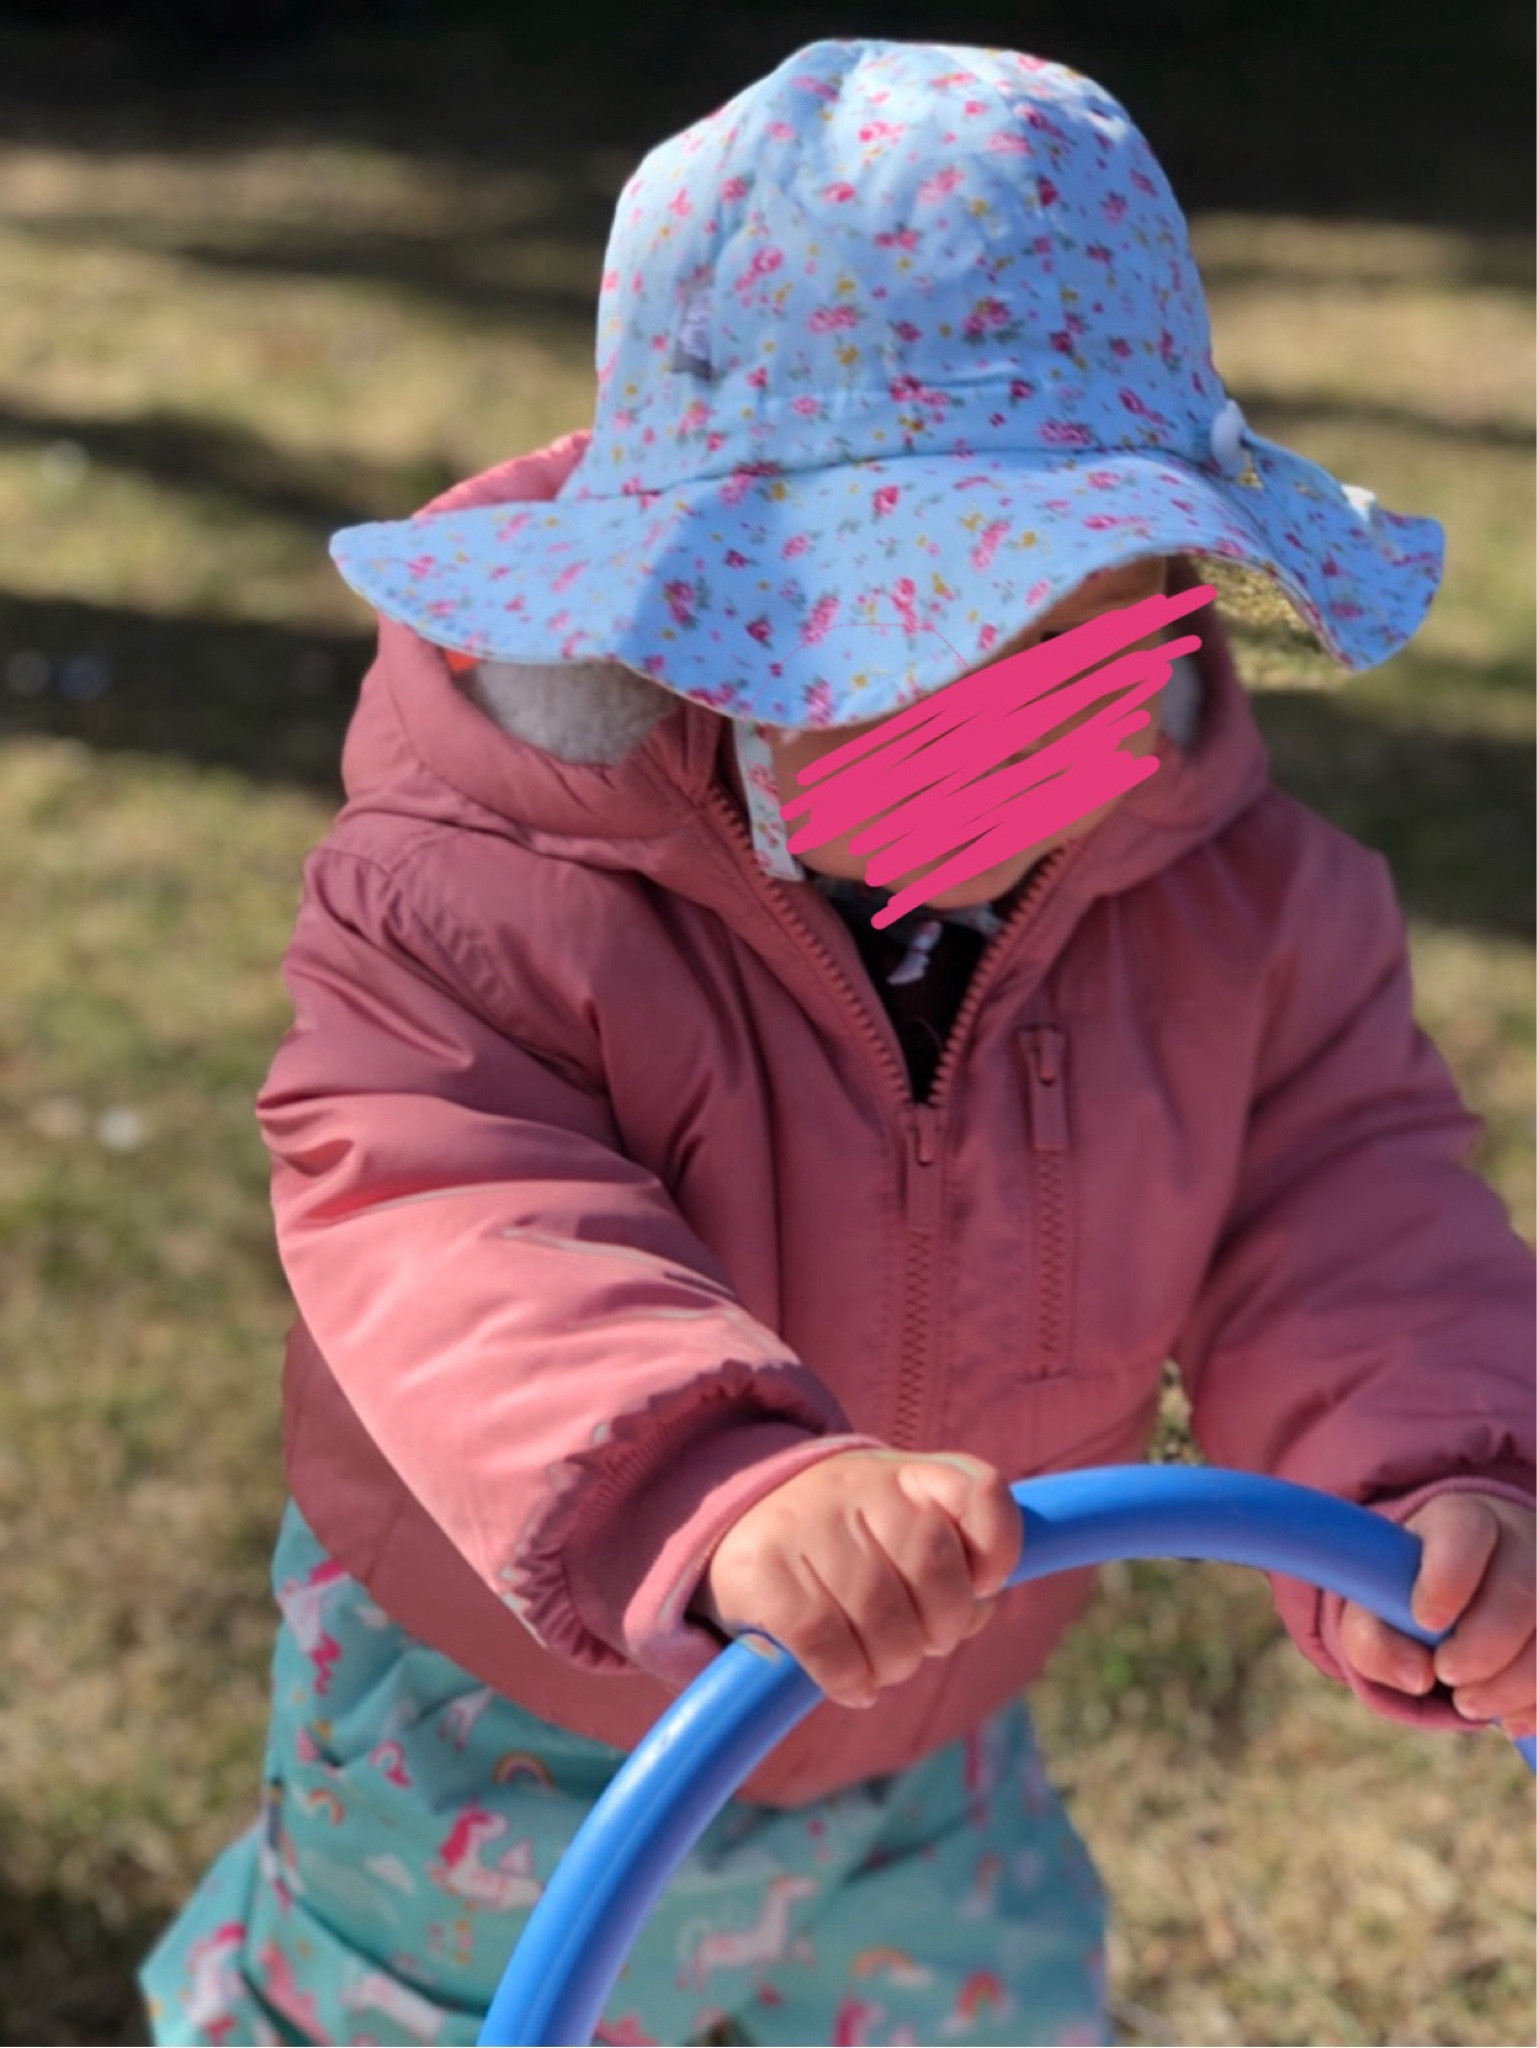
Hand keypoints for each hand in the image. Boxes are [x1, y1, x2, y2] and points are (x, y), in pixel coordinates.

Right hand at [691, 1449, 1020, 1708]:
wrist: (734, 1519)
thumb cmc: (844, 1540)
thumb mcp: (899, 1525)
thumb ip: (952, 1562)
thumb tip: (978, 1611)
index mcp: (906, 1473)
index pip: (980, 1490)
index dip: (999, 1550)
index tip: (982, 1585)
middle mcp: (857, 1485)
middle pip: (935, 1570)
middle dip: (941, 1630)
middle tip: (921, 1645)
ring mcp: (805, 1522)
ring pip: (882, 1617)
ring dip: (893, 1664)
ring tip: (883, 1668)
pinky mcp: (760, 1569)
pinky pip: (825, 1642)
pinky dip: (848, 1678)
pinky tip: (851, 1683)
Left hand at [1337, 1492, 1534, 1738]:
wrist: (1454, 1600)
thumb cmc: (1407, 1601)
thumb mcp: (1372, 1613)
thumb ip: (1373, 1640)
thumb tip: (1416, 1676)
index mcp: (1459, 1520)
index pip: (1464, 1530)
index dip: (1448, 1577)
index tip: (1425, 1621)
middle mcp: (1518, 1541)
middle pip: (1520, 1588)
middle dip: (1483, 1647)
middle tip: (1448, 1676)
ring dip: (1513, 1684)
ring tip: (1469, 1704)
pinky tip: (1511, 1717)